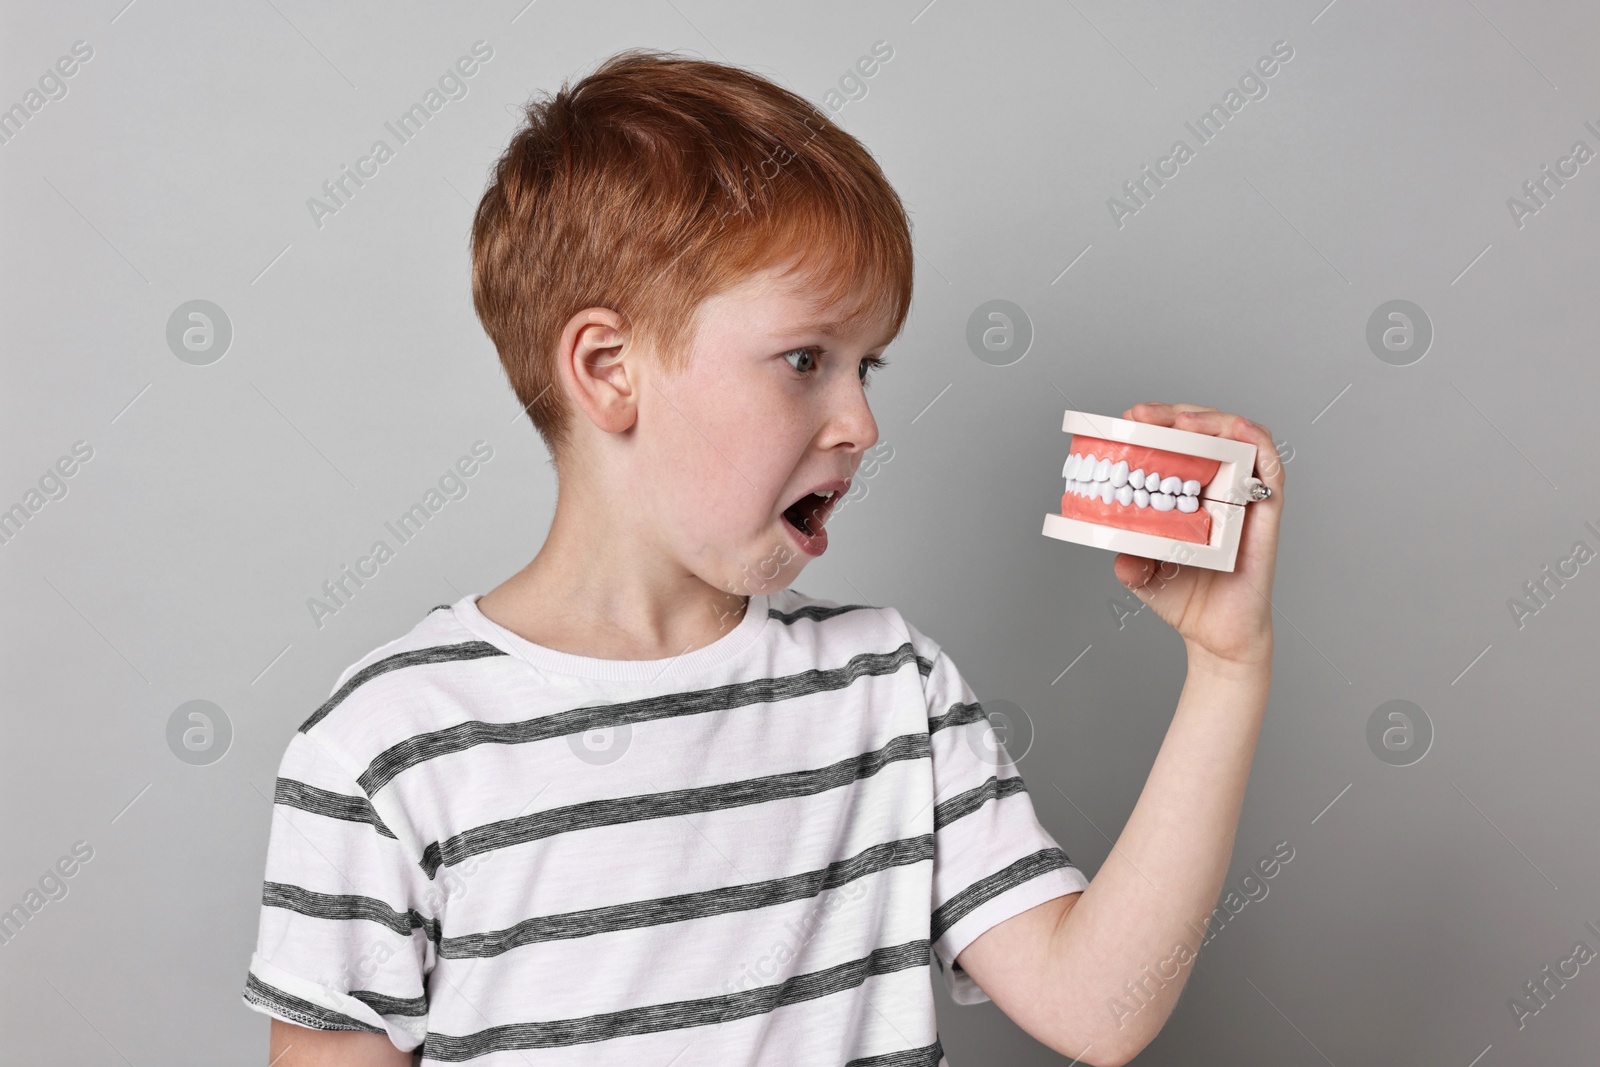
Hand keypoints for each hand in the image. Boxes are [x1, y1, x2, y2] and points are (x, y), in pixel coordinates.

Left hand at [1111, 402, 1283, 668]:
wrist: (1217, 636)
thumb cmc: (1185, 598)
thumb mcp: (1143, 576)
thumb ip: (1130, 562)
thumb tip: (1122, 559)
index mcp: (1188, 491)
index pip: (1176, 442)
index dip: (1155, 424)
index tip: (1128, 419)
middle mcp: (1218, 486)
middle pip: (1205, 430)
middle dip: (1173, 414)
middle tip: (1143, 416)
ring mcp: (1245, 496)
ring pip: (1240, 437)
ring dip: (1213, 420)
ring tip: (1182, 422)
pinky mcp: (1267, 512)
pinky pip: (1270, 468)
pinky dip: (1255, 441)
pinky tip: (1234, 431)